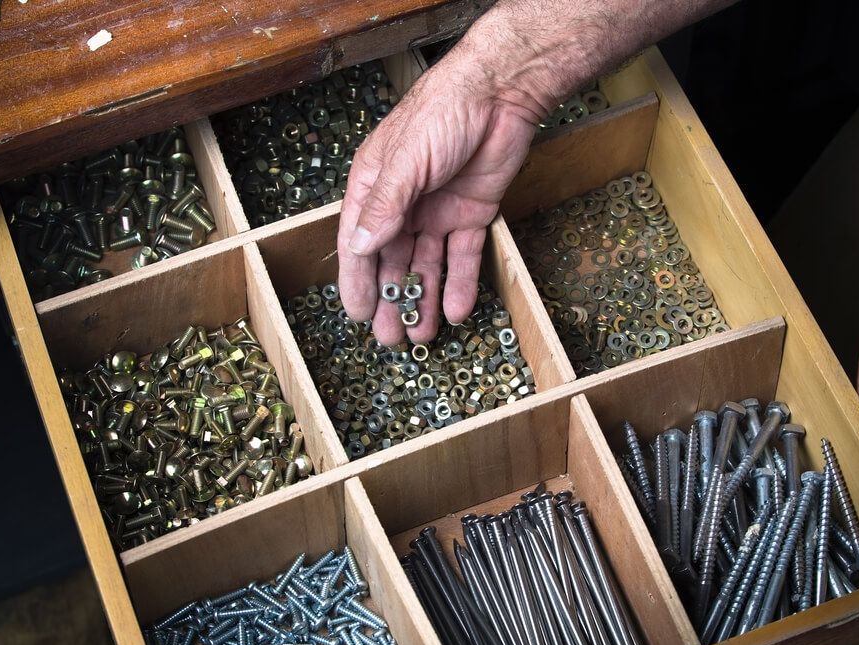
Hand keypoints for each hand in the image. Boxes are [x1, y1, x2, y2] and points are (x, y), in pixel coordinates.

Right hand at [336, 56, 541, 344]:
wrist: (501, 92)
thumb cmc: (444, 112)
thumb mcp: (407, 160)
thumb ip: (385, 205)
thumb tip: (359, 248)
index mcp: (376, 187)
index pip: (359, 243)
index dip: (357, 281)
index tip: (357, 315)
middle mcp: (404, 204)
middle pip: (393, 261)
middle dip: (391, 299)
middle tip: (390, 338)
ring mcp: (438, 211)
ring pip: (427, 264)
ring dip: (424, 298)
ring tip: (422, 335)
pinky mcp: (472, 214)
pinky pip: (463, 256)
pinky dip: (460, 283)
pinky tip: (457, 310)